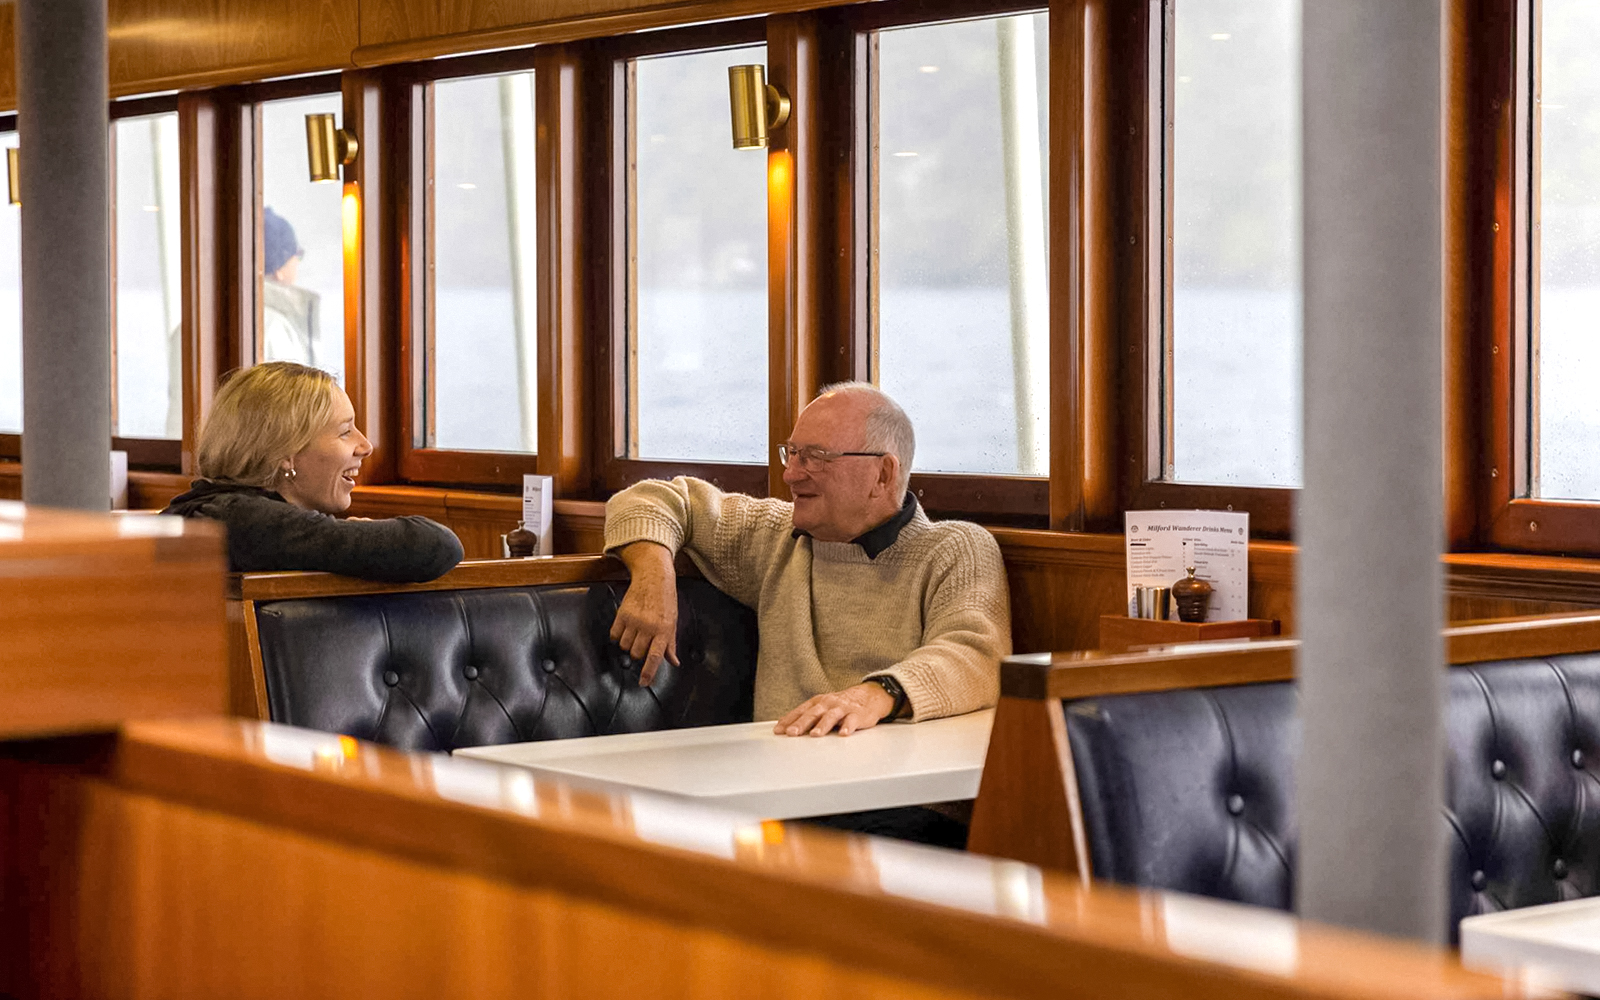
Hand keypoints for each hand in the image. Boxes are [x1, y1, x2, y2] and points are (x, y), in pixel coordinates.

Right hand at [609, 541, 678, 685]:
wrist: (654, 576)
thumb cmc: (666, 600)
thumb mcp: (673, 622)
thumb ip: (671, 644)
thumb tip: (674, 662)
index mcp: (664, 630)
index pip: (655, 657)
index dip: (649, 673)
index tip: (643, 683)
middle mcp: (648, 626)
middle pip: (637, 654)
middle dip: (639, 653)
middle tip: (643, 643)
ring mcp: (634, 620)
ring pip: (625, 646)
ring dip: (628, 645)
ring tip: (636, 633)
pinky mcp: (622, 614)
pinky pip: (614, 635)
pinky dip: (618, 636)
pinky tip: (625, 629)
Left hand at [774, 683, 894, 737]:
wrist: (868, 696)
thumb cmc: (840, 704)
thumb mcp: (822, 707)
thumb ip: (806, 716)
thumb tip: (785, 727)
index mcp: (817, 702)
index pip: (800, 711)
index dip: (789, 720)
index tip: (779, 730)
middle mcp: (828, 704)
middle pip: (813, 713)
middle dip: (801, 723)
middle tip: (792, 733)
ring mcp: (842, 708)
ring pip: (831, 716)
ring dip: (822, 725)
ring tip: (815, 734)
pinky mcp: (857, 714)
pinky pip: (852, 721)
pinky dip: (848, 727)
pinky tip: (844, 734)